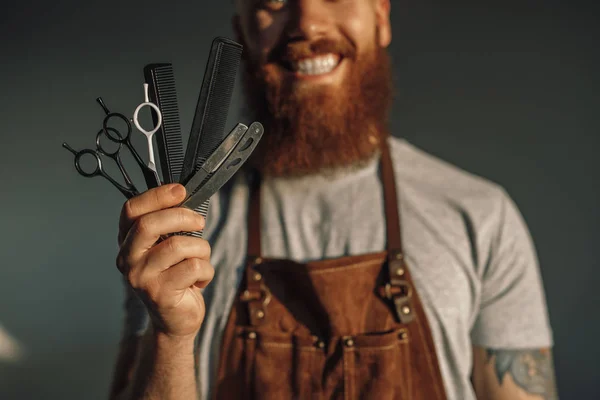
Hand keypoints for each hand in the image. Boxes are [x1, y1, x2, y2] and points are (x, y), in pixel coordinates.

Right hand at [116, 184, 214, 339]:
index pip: (131, 210)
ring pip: (178, 246)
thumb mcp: (169, 246)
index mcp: (128, 241)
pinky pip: (193, 267)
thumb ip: (170, 224)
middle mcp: (128, 259)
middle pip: (149, 224)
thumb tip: (185, 196)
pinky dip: (206, 271)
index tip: (180, 190)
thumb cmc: (176, 276)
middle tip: (199, 221)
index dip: (157, 195)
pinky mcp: (159, 293)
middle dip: (182, 216)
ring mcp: (141, 277)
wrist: (176, 320)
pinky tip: (199, 281)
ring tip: (201, 259)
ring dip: (201, 248)